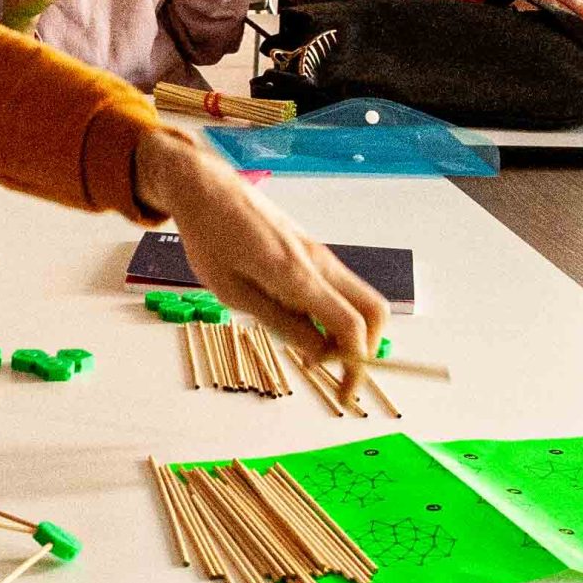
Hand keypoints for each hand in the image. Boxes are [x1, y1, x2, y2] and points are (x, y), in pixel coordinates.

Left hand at [129, 131, 386, 395]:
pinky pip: (338, 288)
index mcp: (298, 275)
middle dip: (367, 348)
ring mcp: (320, 254)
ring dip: (348, 332)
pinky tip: (300, 324)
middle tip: (335, 373)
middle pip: (374, 310)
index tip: (344, 392)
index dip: (355, 365)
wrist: (207, 190)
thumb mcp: (235, 293)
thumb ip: (281, 323)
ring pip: (359, 298)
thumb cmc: (211, 240)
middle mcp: (320, 262)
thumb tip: (320, 354)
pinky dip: (334, 314)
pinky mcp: (313, 252)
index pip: (351, 326)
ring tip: (308, 350)